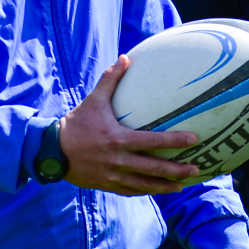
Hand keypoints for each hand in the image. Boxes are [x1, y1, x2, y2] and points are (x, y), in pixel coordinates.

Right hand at [59, 55, 200, 195]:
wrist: (53, 151)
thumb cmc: (76, 123)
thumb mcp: (93, 100)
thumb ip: (110, 80)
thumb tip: (125, 57)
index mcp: (118, 139)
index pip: (153, 142)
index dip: (175, 141)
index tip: (194, 140)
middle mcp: (118, 160)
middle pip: (154, 168)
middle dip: (177, 170)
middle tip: (195, 169)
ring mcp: (113, 176)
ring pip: (145, 185)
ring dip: (165, 186)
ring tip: (182, 185)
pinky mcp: (107, 185)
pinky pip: (131, 191)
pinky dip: (146, 191)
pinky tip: (158, 190)